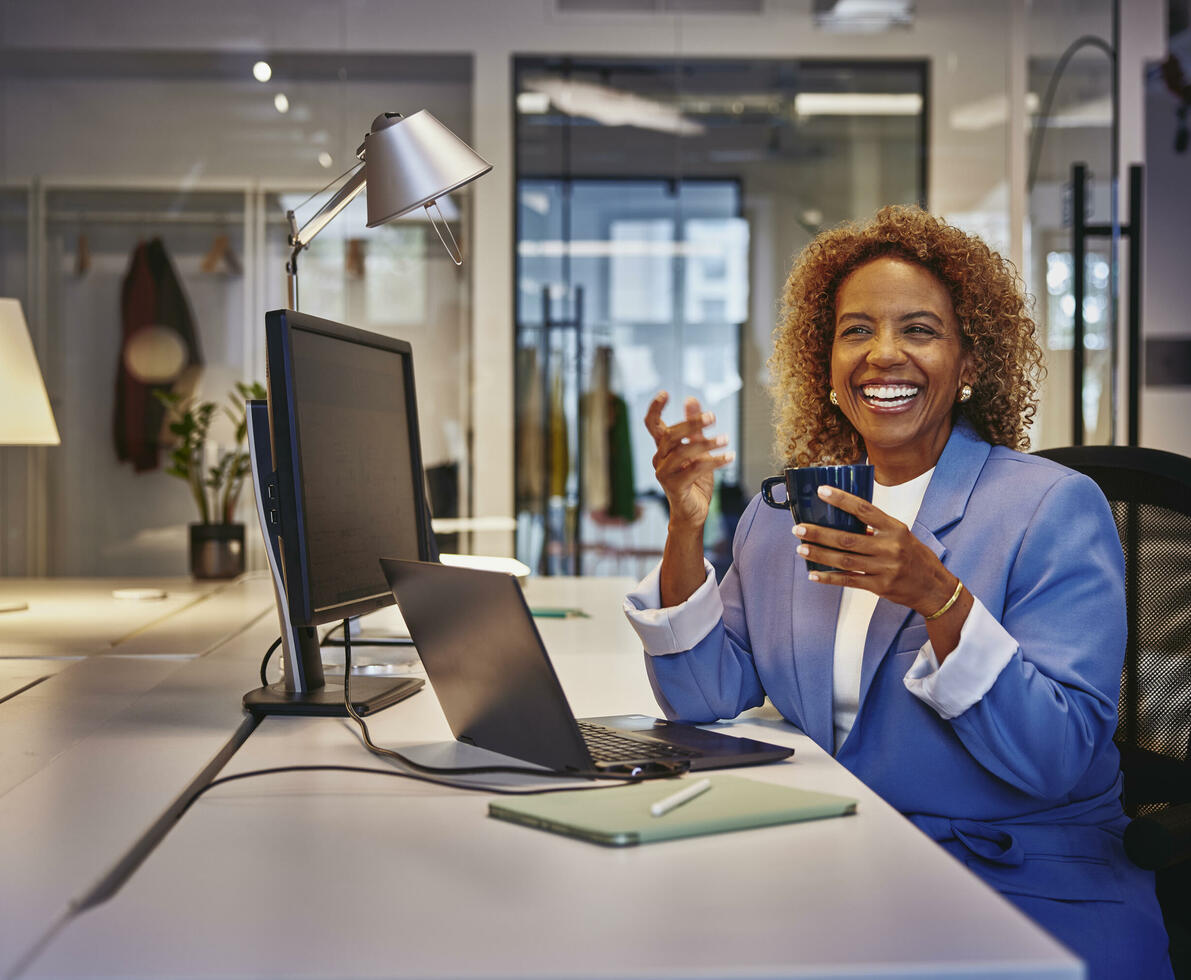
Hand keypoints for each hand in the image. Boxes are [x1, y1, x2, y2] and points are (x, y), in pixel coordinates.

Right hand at [643, 391, 733, 531]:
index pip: (652, 425)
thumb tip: (690, 400)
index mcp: (663, 448)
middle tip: (712, 417)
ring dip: (707, 443)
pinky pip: (695, 469)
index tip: (665, 393)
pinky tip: (729, 457)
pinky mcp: (675, 487)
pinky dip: (714, 461)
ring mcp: (664, 474)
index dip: (655, 409)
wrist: (693, 513)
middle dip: (692, 423)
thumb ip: (693, 427)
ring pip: (683, 452)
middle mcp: (659, 459)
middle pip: (670, 435)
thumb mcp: (697, 450)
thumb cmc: (694, 481)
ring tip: (725, 439)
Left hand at [793, 486, 960, 620]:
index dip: (841, 499)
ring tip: (801, 549)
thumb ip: (876, 528)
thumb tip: (842, 520)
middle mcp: (890, 547)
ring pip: (845, 560)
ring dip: (820, 554)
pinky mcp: (880, 587)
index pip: (864, 509)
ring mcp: (885, 568)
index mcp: (895, 528)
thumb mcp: (901, 535)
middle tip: (799, 528)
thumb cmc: (914, 556)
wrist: (934, 587)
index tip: (821, 492)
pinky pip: (849, 581)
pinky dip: (829, 578)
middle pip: (848, 538)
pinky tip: (814, 574)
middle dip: (820, 533)